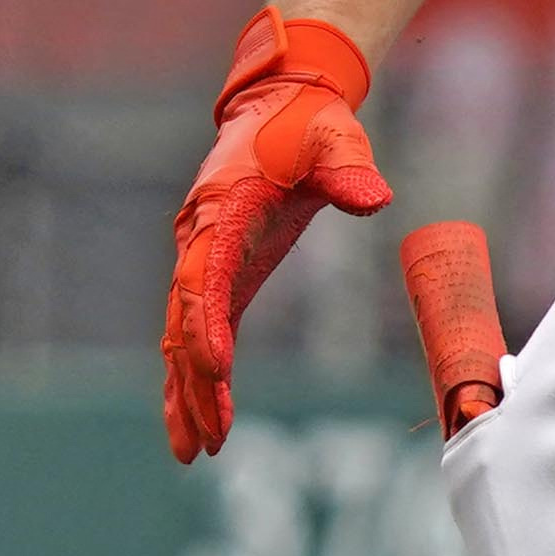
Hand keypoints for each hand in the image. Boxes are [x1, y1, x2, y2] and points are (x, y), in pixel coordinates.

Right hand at [161, 10, 391, 462]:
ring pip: (180, 335)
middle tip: (203, 441)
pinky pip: (199, 328)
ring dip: (185, 392)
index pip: (202, 278)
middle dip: (190, 384)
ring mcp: (202, 257)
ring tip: (193, 450)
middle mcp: (198, 239)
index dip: (205, 326)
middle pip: (183, 322)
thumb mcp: (334, 139)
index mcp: (220, 210)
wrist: (283, 105)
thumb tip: (374, 197)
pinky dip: (196, 371)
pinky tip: (204, 413)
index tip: (216, 371)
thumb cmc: (309, 124)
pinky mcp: (221, 269)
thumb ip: (349, 169)